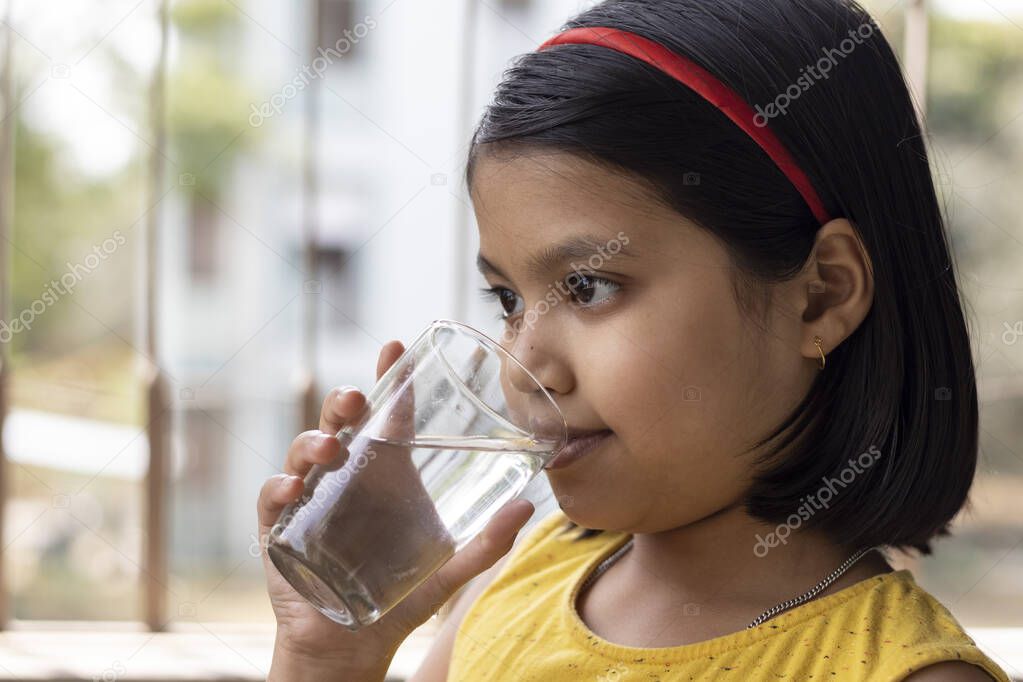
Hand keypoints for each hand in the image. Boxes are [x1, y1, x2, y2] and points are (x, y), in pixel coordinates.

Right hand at [257, 340, 535, 673]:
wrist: (354, 643)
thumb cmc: (401, 595)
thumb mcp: (450, 568)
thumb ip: (488, 542)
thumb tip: (529, 505)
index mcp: (386, 473)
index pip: (387, 414)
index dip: (390, 378)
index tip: (396, 345)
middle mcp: (347, 477)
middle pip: (341, 422)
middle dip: (344, 401)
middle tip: (358, 398)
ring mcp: (311, 499)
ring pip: (303, 452)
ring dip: (313, 440)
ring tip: (331, 447)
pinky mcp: (280, 528)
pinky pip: (272, 499)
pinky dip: (278, 489)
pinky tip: (291, 491)